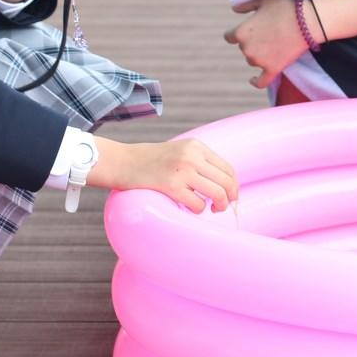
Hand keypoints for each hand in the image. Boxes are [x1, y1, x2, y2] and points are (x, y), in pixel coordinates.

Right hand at [104, 138, 238, 214]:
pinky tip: (188, 207)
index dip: (233, 186)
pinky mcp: (171, 186)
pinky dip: (197, 210)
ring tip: (210, 209)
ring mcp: (182, 171)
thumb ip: (199, 162)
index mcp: (196, 146)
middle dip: (230, 198)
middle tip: (222, 207)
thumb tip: (224, 186)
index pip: (227, 168)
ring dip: (218, 206)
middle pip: (226, 182)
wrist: (122, 162)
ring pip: (217, 194)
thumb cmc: (151, 162)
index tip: (231, 197)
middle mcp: (192, 156)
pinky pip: (198, 205)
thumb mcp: (179, 152)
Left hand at [224, 0, 310, 88]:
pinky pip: (260, 82)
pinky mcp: (273, 70)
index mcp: (241, 32)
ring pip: (252, 61)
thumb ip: (246, 5)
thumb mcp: (263, 1)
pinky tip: (253, 80)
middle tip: (269, 33)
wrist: (307, 22)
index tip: (248, 30)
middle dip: (253, 42)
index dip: (237, 32)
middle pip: (244, 48)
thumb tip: (235, 9)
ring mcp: (260, 61)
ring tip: (273, 44)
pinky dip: (256, 81)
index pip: (230, 37)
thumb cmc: (285, 8)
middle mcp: (247, 49)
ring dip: (259, 55)